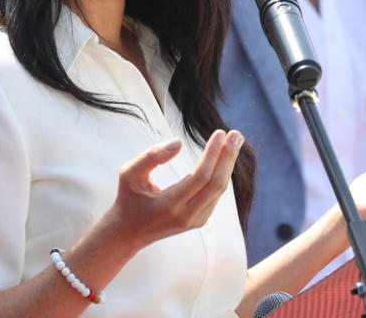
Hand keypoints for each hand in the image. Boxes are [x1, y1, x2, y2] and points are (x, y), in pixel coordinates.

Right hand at [104, 129, 243, 252]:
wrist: (129, 233)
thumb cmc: (129, 198)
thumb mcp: (129, 174)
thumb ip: (151, 156)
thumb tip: (178, 142)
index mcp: (170, 205)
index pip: (200, 177)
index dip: (212, 153)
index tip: (219, 133)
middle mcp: (186, 216)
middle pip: (217, 184)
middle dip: (228, 157)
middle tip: (236, 134)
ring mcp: (195, 221)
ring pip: (219, 190)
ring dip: (229, 164)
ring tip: (235, 140)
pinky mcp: (199, 220)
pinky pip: (216, 195)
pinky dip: (222, 174)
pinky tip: (225, 157)